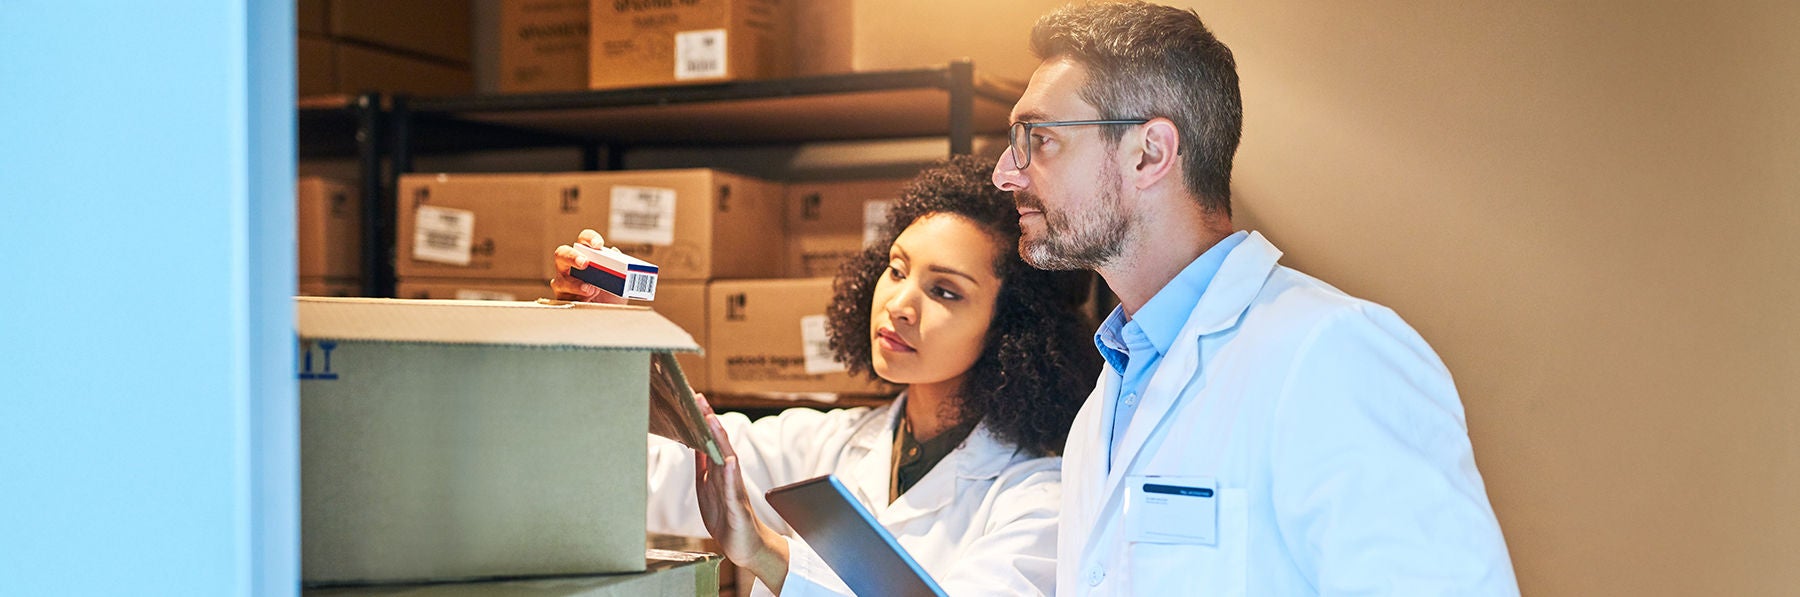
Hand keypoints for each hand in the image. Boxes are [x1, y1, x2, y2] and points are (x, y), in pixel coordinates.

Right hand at [550, 229, 628, 304]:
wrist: (611, 311)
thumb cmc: (612, 292)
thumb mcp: (620, 278)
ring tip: (590, 289)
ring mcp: (564, 283)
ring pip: (561, 280)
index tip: (598, 245)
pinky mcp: (564, 299)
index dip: (589, 238)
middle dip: (572, 257)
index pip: (583, 239)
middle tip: (585, 263)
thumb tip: (615, 253)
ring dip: (575, 285)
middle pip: (562, 254)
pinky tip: (586, 301)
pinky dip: (576, 299)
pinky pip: (564, 298)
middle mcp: (571, 266)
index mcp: (585, 254)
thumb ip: (619, 264)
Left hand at [693, 394, 789, 593]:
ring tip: (712, 421)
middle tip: (700, 400)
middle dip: (710, 423)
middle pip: (720, 445)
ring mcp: (736, 492)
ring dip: (721, 441)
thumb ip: (704, 467)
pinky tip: (727, 462)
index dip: (703, 422)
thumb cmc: (728, 518)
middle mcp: (730, 478)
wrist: (746, 548)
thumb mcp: (709, 490)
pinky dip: (730, 476)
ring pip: (728, 461)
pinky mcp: (738, 510)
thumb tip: (694, 444)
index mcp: (720, 473)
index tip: (695, 399)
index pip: (712, 442)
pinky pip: (734, 491)